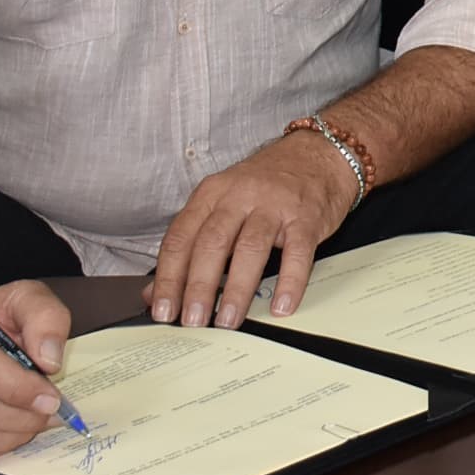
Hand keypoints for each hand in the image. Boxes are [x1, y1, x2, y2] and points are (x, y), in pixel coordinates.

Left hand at [148, 132, 356, 328]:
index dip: (168, 277)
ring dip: (237, 289)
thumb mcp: (222, 203)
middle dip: (199, 286)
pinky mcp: (306, 217)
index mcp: (212, 194)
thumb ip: (191, 243)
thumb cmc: (267, 184)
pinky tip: (280, 305)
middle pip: (212, 243)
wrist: (319, 154)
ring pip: (250, 248)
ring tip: (228, 319)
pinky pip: (297, 253)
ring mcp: (275, 205)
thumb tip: (156, 291)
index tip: (163, 309)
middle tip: (192, 320)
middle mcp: (240, 196)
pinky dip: (289, 282)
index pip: (180, 238)